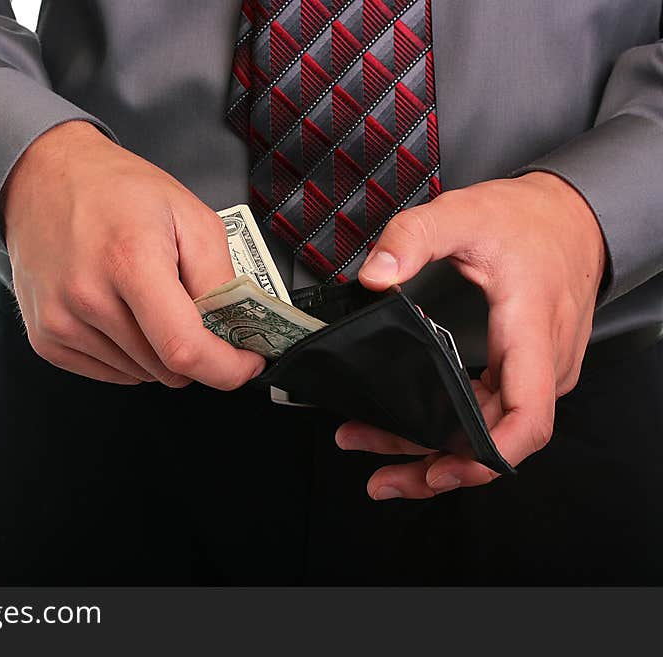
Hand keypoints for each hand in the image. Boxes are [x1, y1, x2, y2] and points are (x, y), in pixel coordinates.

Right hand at [0, 121, 264, 387]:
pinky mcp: (46, 339)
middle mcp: (89, 297)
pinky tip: (123, 314)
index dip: (226, 368)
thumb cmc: (116, 191)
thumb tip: (236, 329)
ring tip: (147, 300)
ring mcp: (61, 322)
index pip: (184, 348)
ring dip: (159, 352)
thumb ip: (220, 277)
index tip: (246, 362)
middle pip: (167, 368)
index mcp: (130, 261)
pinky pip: (111, 374)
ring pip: (142, 374)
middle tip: (195, 314)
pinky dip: (130, 355)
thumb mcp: (190, 215)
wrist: (44, 177)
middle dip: (196, 351)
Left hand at [335, 173, 605, 498]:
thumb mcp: (462, 212)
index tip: (442, 470)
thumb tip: (375, 275)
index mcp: (532, 331)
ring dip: (436, 451)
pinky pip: (492, 413)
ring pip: (490, 432)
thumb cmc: (527, 220)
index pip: (527, 417)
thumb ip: (413, 237)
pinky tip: (413, 432)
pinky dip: (452, 429)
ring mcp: (538, 372)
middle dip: (437, 465)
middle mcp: (543, 363)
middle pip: (497, 438)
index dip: (487, 456)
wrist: (571, 216)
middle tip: (380, 478)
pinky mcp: (527, 372)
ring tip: (375, 453)